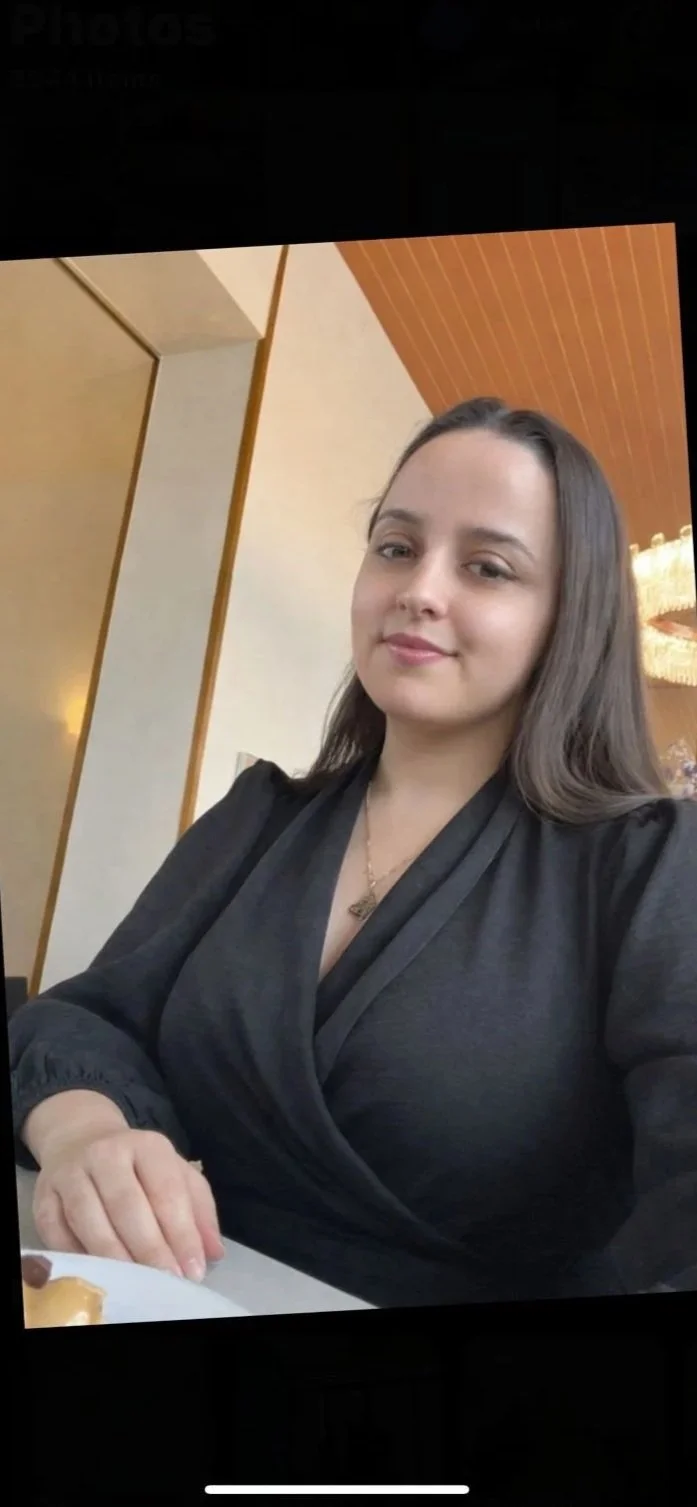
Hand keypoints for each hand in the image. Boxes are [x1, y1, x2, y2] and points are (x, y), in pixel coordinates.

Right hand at [32, 1127, 223, 1280]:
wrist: (81, 1139)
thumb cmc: (138, 1166)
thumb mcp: (175, 1174)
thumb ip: (198, 1210)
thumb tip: (213, 1253)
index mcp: (147, 1145)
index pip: (167, 1190)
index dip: (181, 1233)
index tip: (193, 1269)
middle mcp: (106, 1153)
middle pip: (127, 1205)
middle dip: (150, 1248)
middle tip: (166, 1279)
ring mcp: (71, 1173)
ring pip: (89, 1219)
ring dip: (115, 1255)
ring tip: (136, 1280)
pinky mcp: (44, 1195)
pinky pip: (57, 1232)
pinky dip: (78, 1254)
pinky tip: (100, 1271)